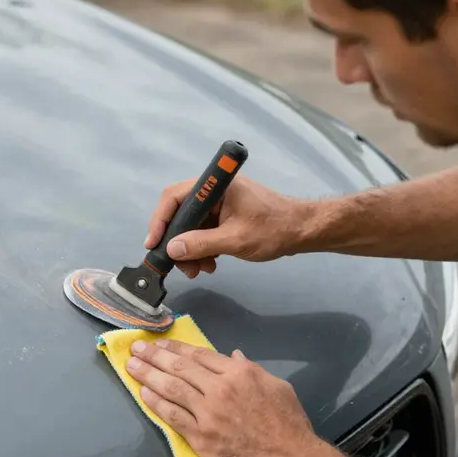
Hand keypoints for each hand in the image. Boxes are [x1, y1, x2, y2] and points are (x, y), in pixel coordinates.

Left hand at [125, 337, 323, 456]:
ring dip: (148, 374)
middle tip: (137, 348)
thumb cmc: (288, 423)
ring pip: (171, 387)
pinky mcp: (201, 436)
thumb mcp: (277, 386)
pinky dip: (156, 402)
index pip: (199, 355)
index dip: (176, 347)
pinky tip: (143, 392)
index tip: (160, 342)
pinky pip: (173, 415)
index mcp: (239, 372)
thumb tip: (234, 355)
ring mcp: (208, 412)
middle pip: (180, 367)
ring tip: (132, 365)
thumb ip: (251, 369)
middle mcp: (220, 388)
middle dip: (155, 355)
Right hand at [144, 176, 307, 277]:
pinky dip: (202, 248)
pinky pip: (202, 231)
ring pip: (190, 227)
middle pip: (180, 214)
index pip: (174, 197)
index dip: (160, 220)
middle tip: (180, 266)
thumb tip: (172, 249)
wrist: (302, 231)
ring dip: (190, 250)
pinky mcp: (224, 216)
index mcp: (215, 186)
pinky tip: (209, 264)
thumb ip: (201, 244)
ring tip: (200, 269)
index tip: (154, 244)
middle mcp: (213, 191)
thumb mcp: (235, 240)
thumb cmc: (274, 230)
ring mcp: (219, 204)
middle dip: (177, 242)